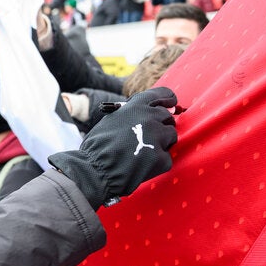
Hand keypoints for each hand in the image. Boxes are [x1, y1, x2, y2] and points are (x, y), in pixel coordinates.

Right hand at [48, 87, 177, 207]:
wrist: (94, 170)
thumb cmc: (98, 146)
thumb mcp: (112, 119)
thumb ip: (132, 114)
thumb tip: (148, 113)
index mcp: (137, 106)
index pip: (163, 94)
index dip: (169, 100)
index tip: (172, 104)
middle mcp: (150, 118)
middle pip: (168, 119)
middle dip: (162, 127)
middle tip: (149, 137)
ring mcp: (157, 138)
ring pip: (171, 137)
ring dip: (161, 144)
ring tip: (143, 153)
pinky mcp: (161, 159)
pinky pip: (166, 159)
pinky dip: (157, 164)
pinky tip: (142, 166)